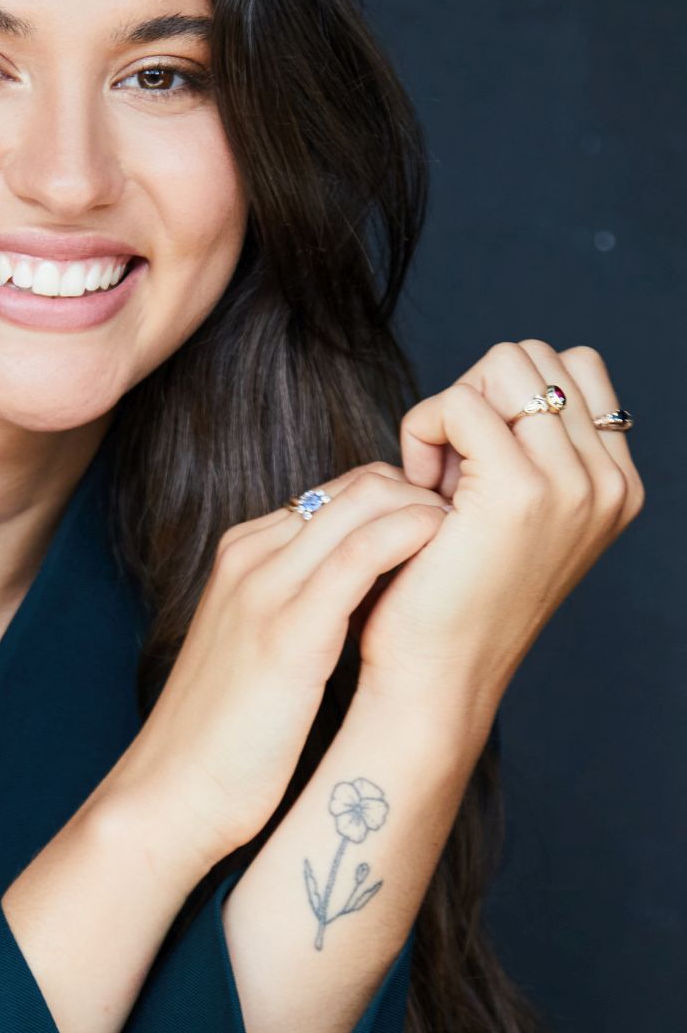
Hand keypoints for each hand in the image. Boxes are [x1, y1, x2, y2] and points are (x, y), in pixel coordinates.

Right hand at [99, 461, 453, 871]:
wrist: (174, 790)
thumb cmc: (225, 734)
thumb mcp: (259, 648)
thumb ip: (300, 606)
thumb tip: (367, 599)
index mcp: (242, 554)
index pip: (339, 491)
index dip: (402, 503)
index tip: (447, 538)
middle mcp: (250, 555)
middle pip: (357, 484)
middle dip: (425, 495)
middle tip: (473, 539)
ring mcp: (265, 585)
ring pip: (364, 501)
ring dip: (429, 510)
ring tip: (472, 547)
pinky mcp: (289, 627)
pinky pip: (363, 553)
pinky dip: (413, 538)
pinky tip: (451, 559)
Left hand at [351, 338, 644, 703]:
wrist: (437, 676)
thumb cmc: (452, 596)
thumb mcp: (511, 515)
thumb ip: (526, 451)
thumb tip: (493, 382)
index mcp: (615, 484)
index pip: (570, 367)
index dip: (503, 396)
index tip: (472, 461)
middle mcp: (608, 483)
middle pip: (534, 356)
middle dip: (475, 395)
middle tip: (446, 471)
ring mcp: (573, 485)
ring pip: (502, 366)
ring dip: (449, 410)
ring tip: (433, 479)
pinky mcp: (521, 492)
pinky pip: (458, 403)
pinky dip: (421, 432)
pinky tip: (417, 490)